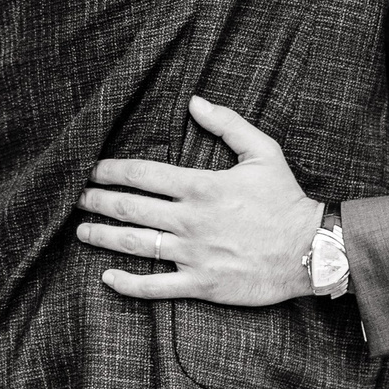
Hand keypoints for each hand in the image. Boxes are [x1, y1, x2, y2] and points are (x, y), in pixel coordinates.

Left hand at [75, 95, 322, 304]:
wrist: (312, 249)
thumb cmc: (286, 200)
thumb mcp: (263, 151)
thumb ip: (227, 123)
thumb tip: (194, 101)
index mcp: (202, 186)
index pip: (143, 174)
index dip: (112, 170)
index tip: (93, 169)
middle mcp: (191, 220)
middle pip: (130, 207)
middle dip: (98, 200)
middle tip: (76, 197)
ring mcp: (193, 254)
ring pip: (135, 244)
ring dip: (103, 236)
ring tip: (82, 229)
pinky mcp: (201, 283)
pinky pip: (155, 287)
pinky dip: (128, 284)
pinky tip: (107, 277)